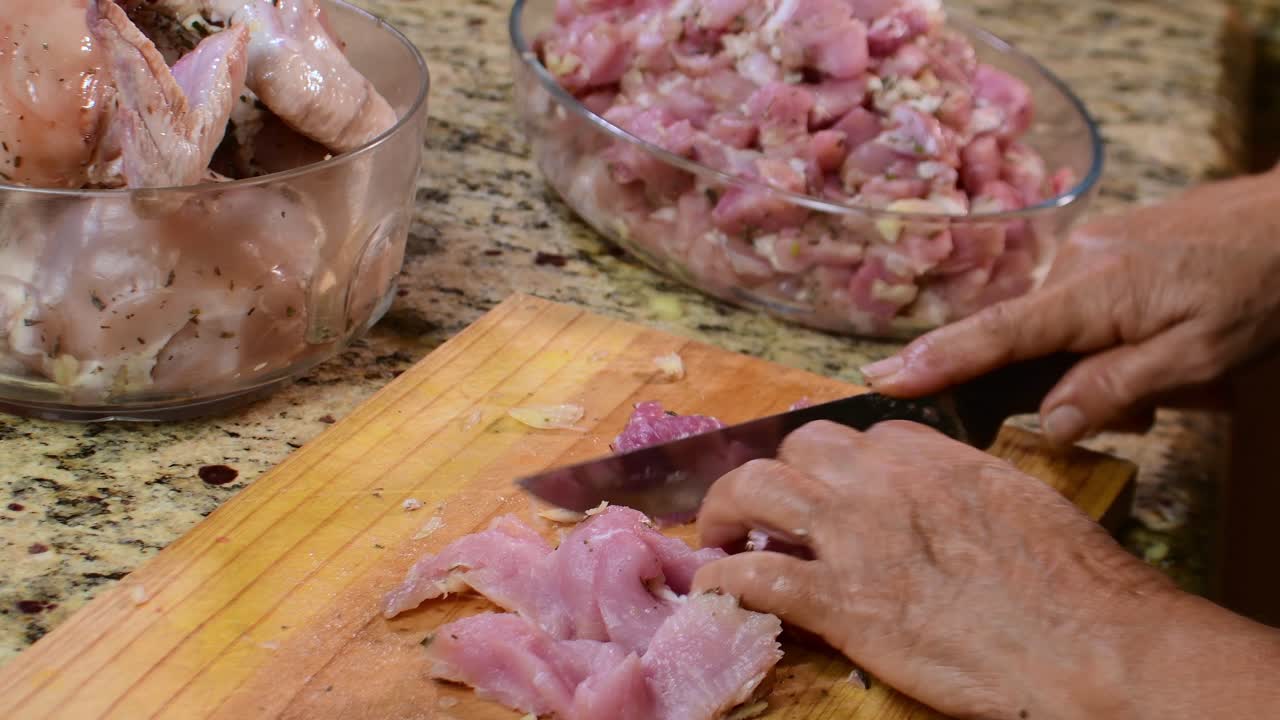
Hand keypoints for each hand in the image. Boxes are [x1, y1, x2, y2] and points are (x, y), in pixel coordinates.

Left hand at [692, 420, 1180, 719]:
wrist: (1094, 648)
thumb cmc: (1082, 587)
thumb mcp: (1026, 505)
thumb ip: (969, 489)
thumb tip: (947, 501)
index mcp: (934, 459)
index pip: (863, 436)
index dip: (840, 464)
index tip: (833, 490)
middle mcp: (884, 484)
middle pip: (801, 446)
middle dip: (780, 472)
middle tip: (767, 509)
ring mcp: (856, 539)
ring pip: (756, 489)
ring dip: (726, 508)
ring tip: (719, 535)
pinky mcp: (841, 604)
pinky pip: (753, 578)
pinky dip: (722, 582)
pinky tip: (715, 590)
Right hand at [859, 169, 1279, 444]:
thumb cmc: (1263, 282)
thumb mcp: (1202, 355)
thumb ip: (1118, 388)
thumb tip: (1047, 422)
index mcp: (1092, 292)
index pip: (995, 335)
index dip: (936, 361)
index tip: (878, 379)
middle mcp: (1075, 264)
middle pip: (1028, 343)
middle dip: (1067, 386)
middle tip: (1150, 407)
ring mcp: (1089, 251)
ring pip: (1062, 331)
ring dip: (1102, 365)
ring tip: (1181, 378)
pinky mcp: (1107, 248)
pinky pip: (1083, 308)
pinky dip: (1111, 339)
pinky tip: (1166, 344)